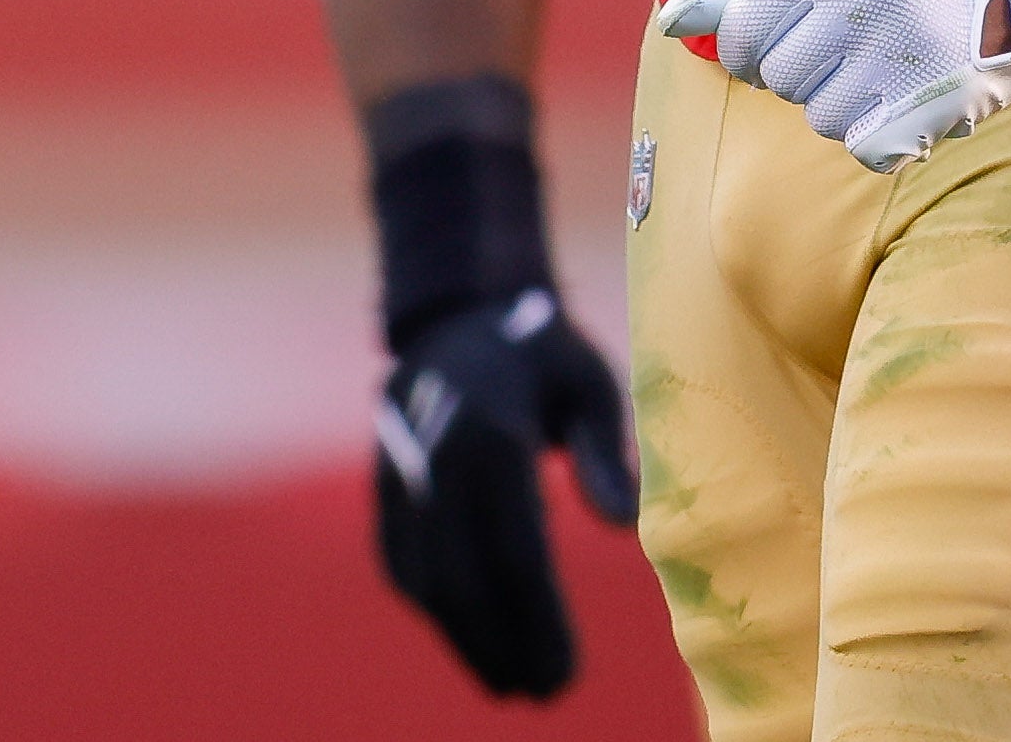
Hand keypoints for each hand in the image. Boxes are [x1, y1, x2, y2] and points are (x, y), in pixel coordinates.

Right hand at [376, 285, 637, 699]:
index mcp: (491, 436)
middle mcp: (438, 463)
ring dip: (466, 640)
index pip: (516, 551)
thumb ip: (606, 450)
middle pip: (467, 580)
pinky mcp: (385, 491)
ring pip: (429, 581)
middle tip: (545, 692)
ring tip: (510, 683)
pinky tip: (471, 642)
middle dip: (503, 645)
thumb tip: (625, 525)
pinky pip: (405, 564)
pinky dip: (436, 608)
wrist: (455, 318)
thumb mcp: (589, 379)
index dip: (539, 620)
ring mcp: (402, 479)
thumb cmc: (540, 350)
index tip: (566, 672)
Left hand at [659, 0, 1010, 172]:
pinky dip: (879, 134)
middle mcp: (866, 1)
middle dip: (802, 71)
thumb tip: (673, 23)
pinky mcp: (944, 99)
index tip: (785, 37)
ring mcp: (906, 53)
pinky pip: (868, 150)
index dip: (751, 48)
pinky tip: (903, 98)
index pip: (740, 34)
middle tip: (845, 47)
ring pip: (822, 119)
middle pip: (780, 80)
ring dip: (842, 103)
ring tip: (881, 67)